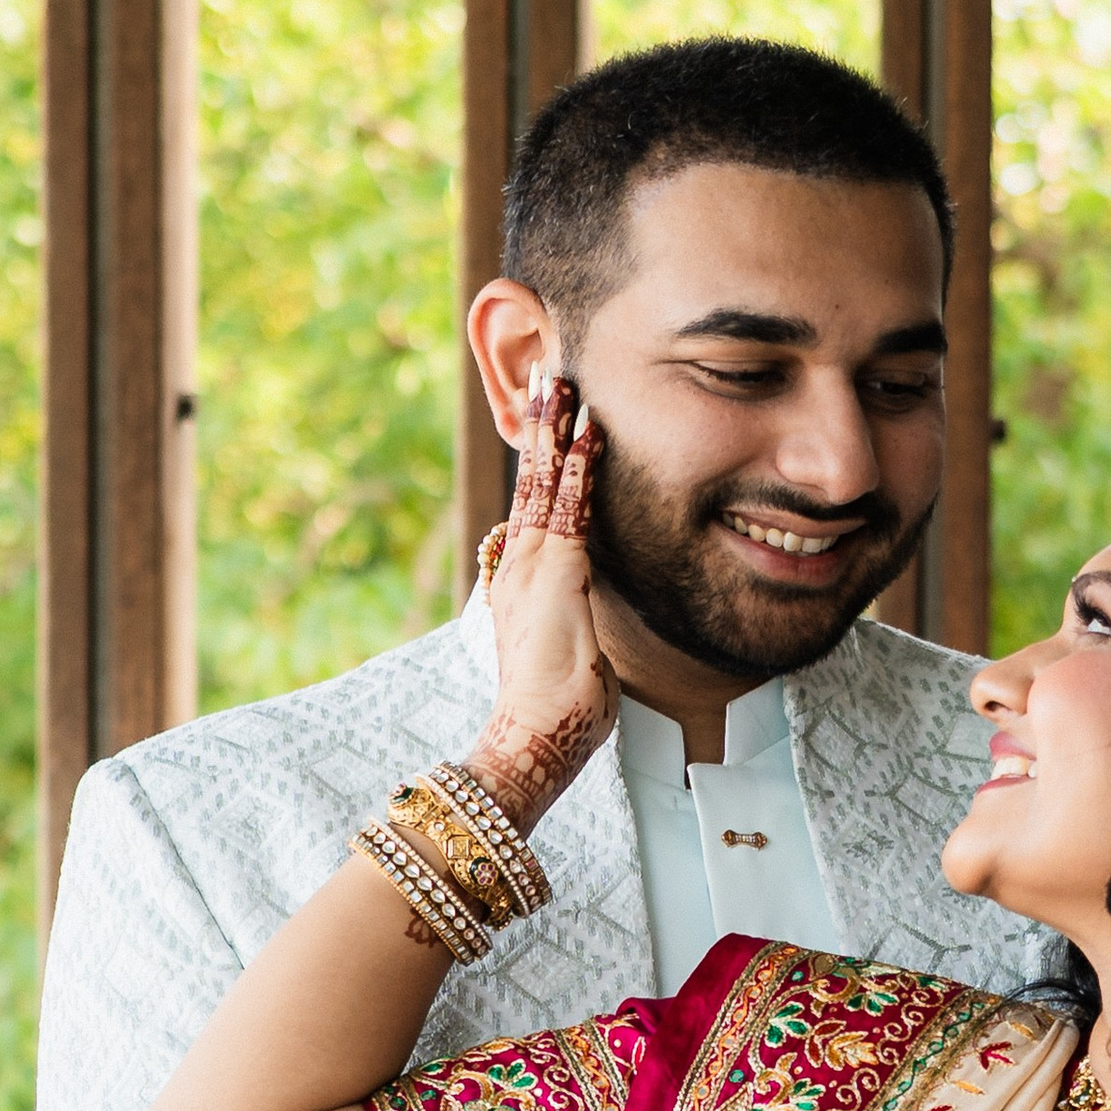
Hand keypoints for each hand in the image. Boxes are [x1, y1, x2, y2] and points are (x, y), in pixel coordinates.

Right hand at [470, 367, 616, 833]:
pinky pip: (570, 506)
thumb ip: (576, 624)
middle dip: (538, 425)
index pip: (533, 507)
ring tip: (559, 378)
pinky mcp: (557, 574)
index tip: (549, 420)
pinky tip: (590, 428)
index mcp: (522, 581)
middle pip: (531, 480)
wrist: (536, 738)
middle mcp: (521, 566)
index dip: (541, 461)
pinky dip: (579, 465)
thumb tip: (589, 624)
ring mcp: (534, 566)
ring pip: (544, 481)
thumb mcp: (571, 653)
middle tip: (544, 372)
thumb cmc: (559, 711)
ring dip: (554, 428)